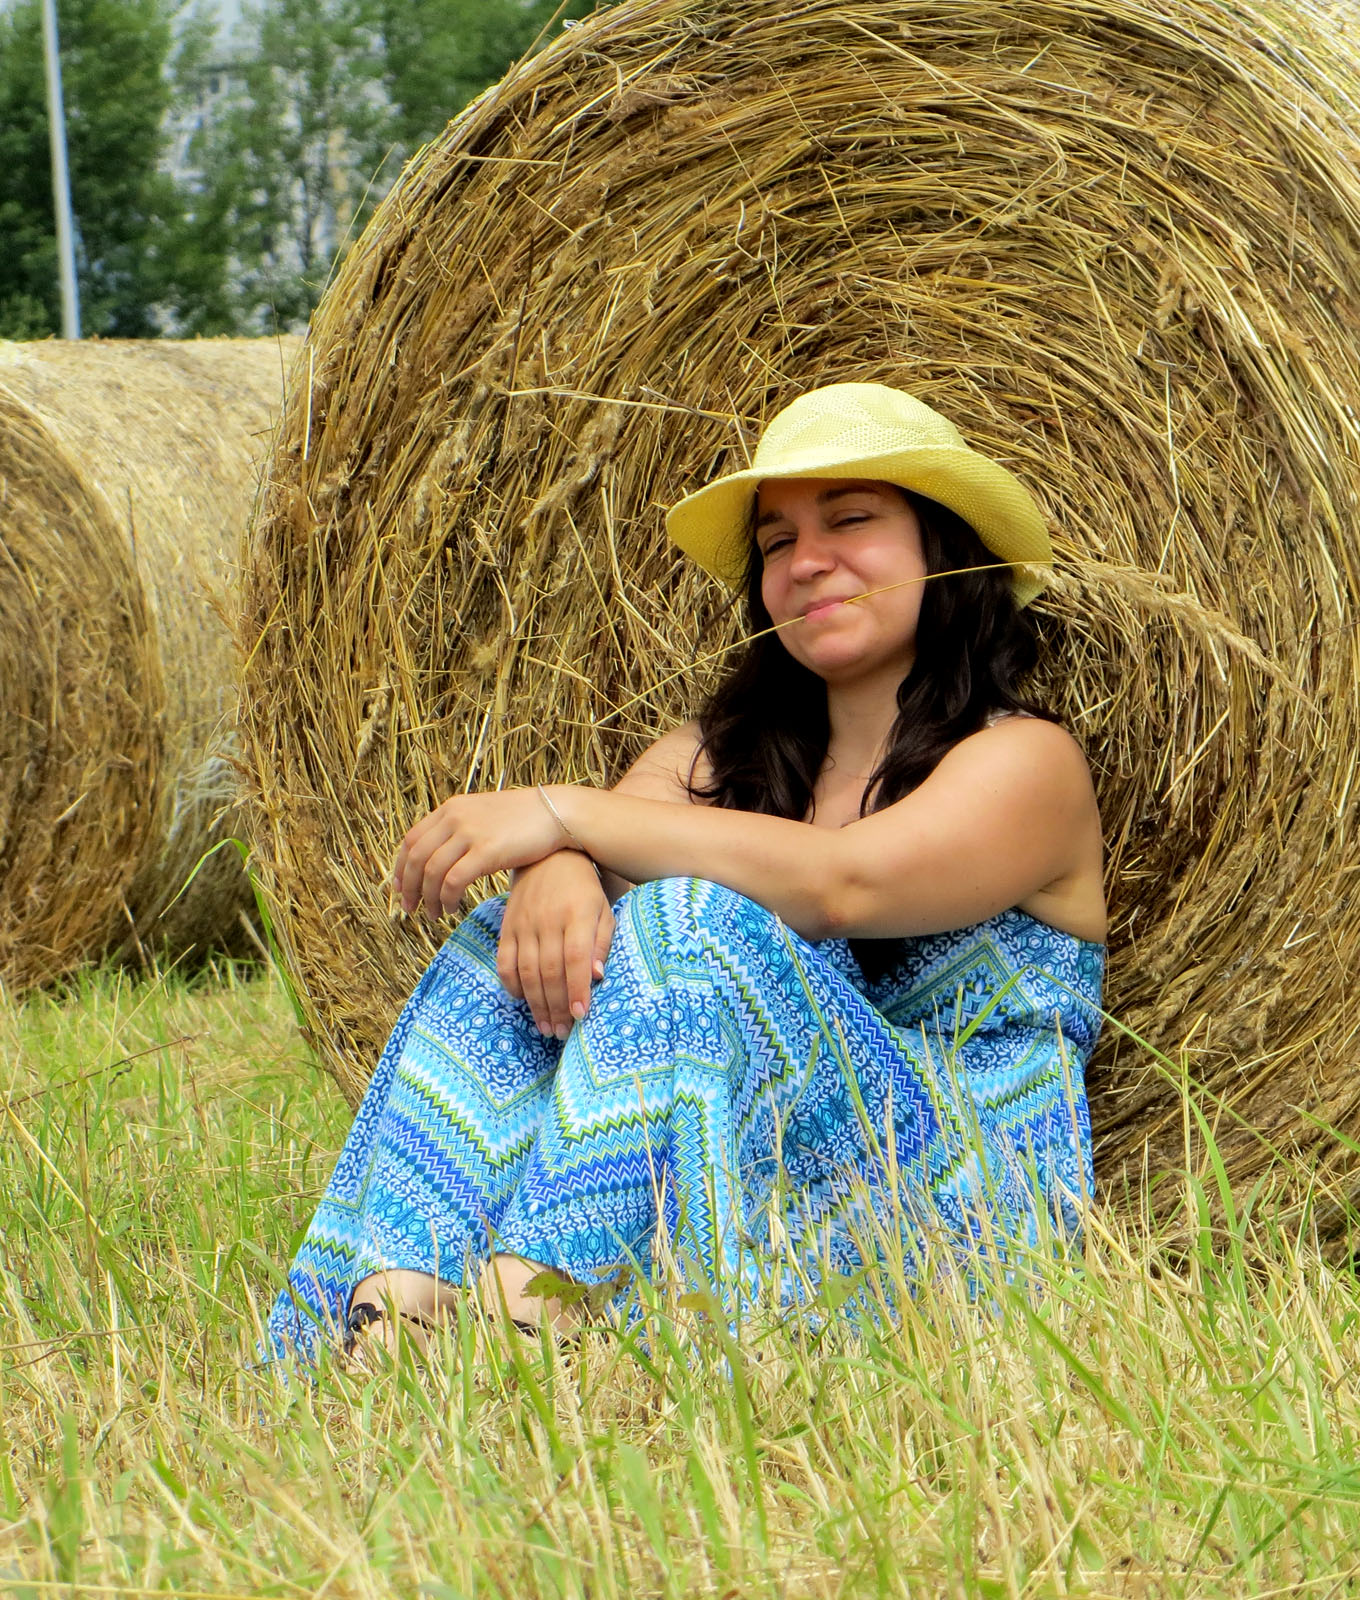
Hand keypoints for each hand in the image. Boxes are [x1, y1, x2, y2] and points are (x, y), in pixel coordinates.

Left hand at [393, 788, 569, 917]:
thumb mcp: (483, 815)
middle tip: (410, 908)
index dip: (400, 867)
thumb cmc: (523, 820)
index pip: (411, 840)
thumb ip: (460, 829)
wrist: (556, 813)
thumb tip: (440, 855)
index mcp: (450, 808)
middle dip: (408, 887)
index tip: (400, 888)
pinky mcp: (486, 851)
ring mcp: (469, 833)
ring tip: (435, 914)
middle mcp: (454, 818)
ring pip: (431, 872)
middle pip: (415, 858)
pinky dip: (447, 899)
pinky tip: (453, 909)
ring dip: (428, 898)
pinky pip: (453, 881)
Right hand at [498, 854, 614, 1036]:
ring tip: (546, 1026)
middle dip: (556, 1006)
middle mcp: (548, 919)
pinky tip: (523, 1001)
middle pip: (549, 970)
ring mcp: (524, 923)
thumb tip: (597, 977)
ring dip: (536, 1003)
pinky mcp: (507, 927)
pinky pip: (504, 961)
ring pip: (526, 970)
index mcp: (577, 913)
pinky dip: (511, 984)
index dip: (577, 989)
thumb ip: (602, 943)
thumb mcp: (603, 911)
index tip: (581, 1015)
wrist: (548, 858)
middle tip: (562, 1032)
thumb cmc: (584, 891)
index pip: (575, 957)